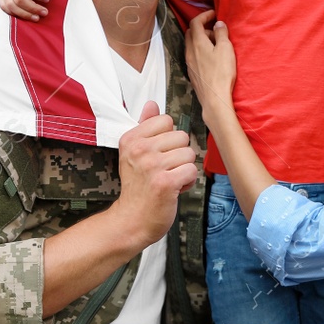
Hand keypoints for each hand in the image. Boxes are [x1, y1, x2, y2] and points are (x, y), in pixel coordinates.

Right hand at [110, 102, 199, 247]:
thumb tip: (152, 104)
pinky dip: (187, 181)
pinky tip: (174, 189)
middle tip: (164, 170)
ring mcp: (152, 166)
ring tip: (169, 179)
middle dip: (179, 155)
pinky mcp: (165, 182)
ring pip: (189, 154)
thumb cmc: (138, 187)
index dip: (168, 139)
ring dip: (184, 169)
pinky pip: (192, 170)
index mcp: (131, 139)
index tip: (158, 154)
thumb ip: (145, 126)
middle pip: (182, 136)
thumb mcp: (134, 153)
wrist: (132, 220)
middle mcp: (140, 150)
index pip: (166, 120)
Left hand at [183, 9, 238, 122]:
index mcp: (197, 42)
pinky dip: (200, 50)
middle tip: (215, 30)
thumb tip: (218, 24)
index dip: (204, 15)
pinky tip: (211, 57)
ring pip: (191, 44)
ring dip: (200, 40)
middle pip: (190, 32)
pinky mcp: (192, 73)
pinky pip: (193, 55)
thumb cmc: (221, 73)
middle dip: (201, 27)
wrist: (214, 98)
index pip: (195, 22)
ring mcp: (189, 63)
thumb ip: (221, 34)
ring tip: (215, 44)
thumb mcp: (225, 49)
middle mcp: (190, 51)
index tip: (214, 14)